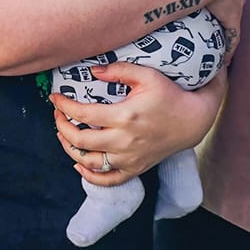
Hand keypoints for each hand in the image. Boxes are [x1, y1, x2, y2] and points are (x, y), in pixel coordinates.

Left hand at [53, 64, 225, 185]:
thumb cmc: (170, 94)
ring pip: (89, 162)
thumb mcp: (147, 75)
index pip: (83, 114)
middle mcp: (124, 141)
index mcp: (124, 116)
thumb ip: (118, 70)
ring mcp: (129, 158)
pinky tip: (79, 165)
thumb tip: (92, 71)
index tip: (55, 97)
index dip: (64, 106)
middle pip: (80, 140)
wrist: (193, 120)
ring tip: (63, 135)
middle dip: (61, 126)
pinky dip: (89, 176)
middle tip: (57, 114)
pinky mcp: (135, 168)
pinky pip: (108, 180)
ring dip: (70, 150)